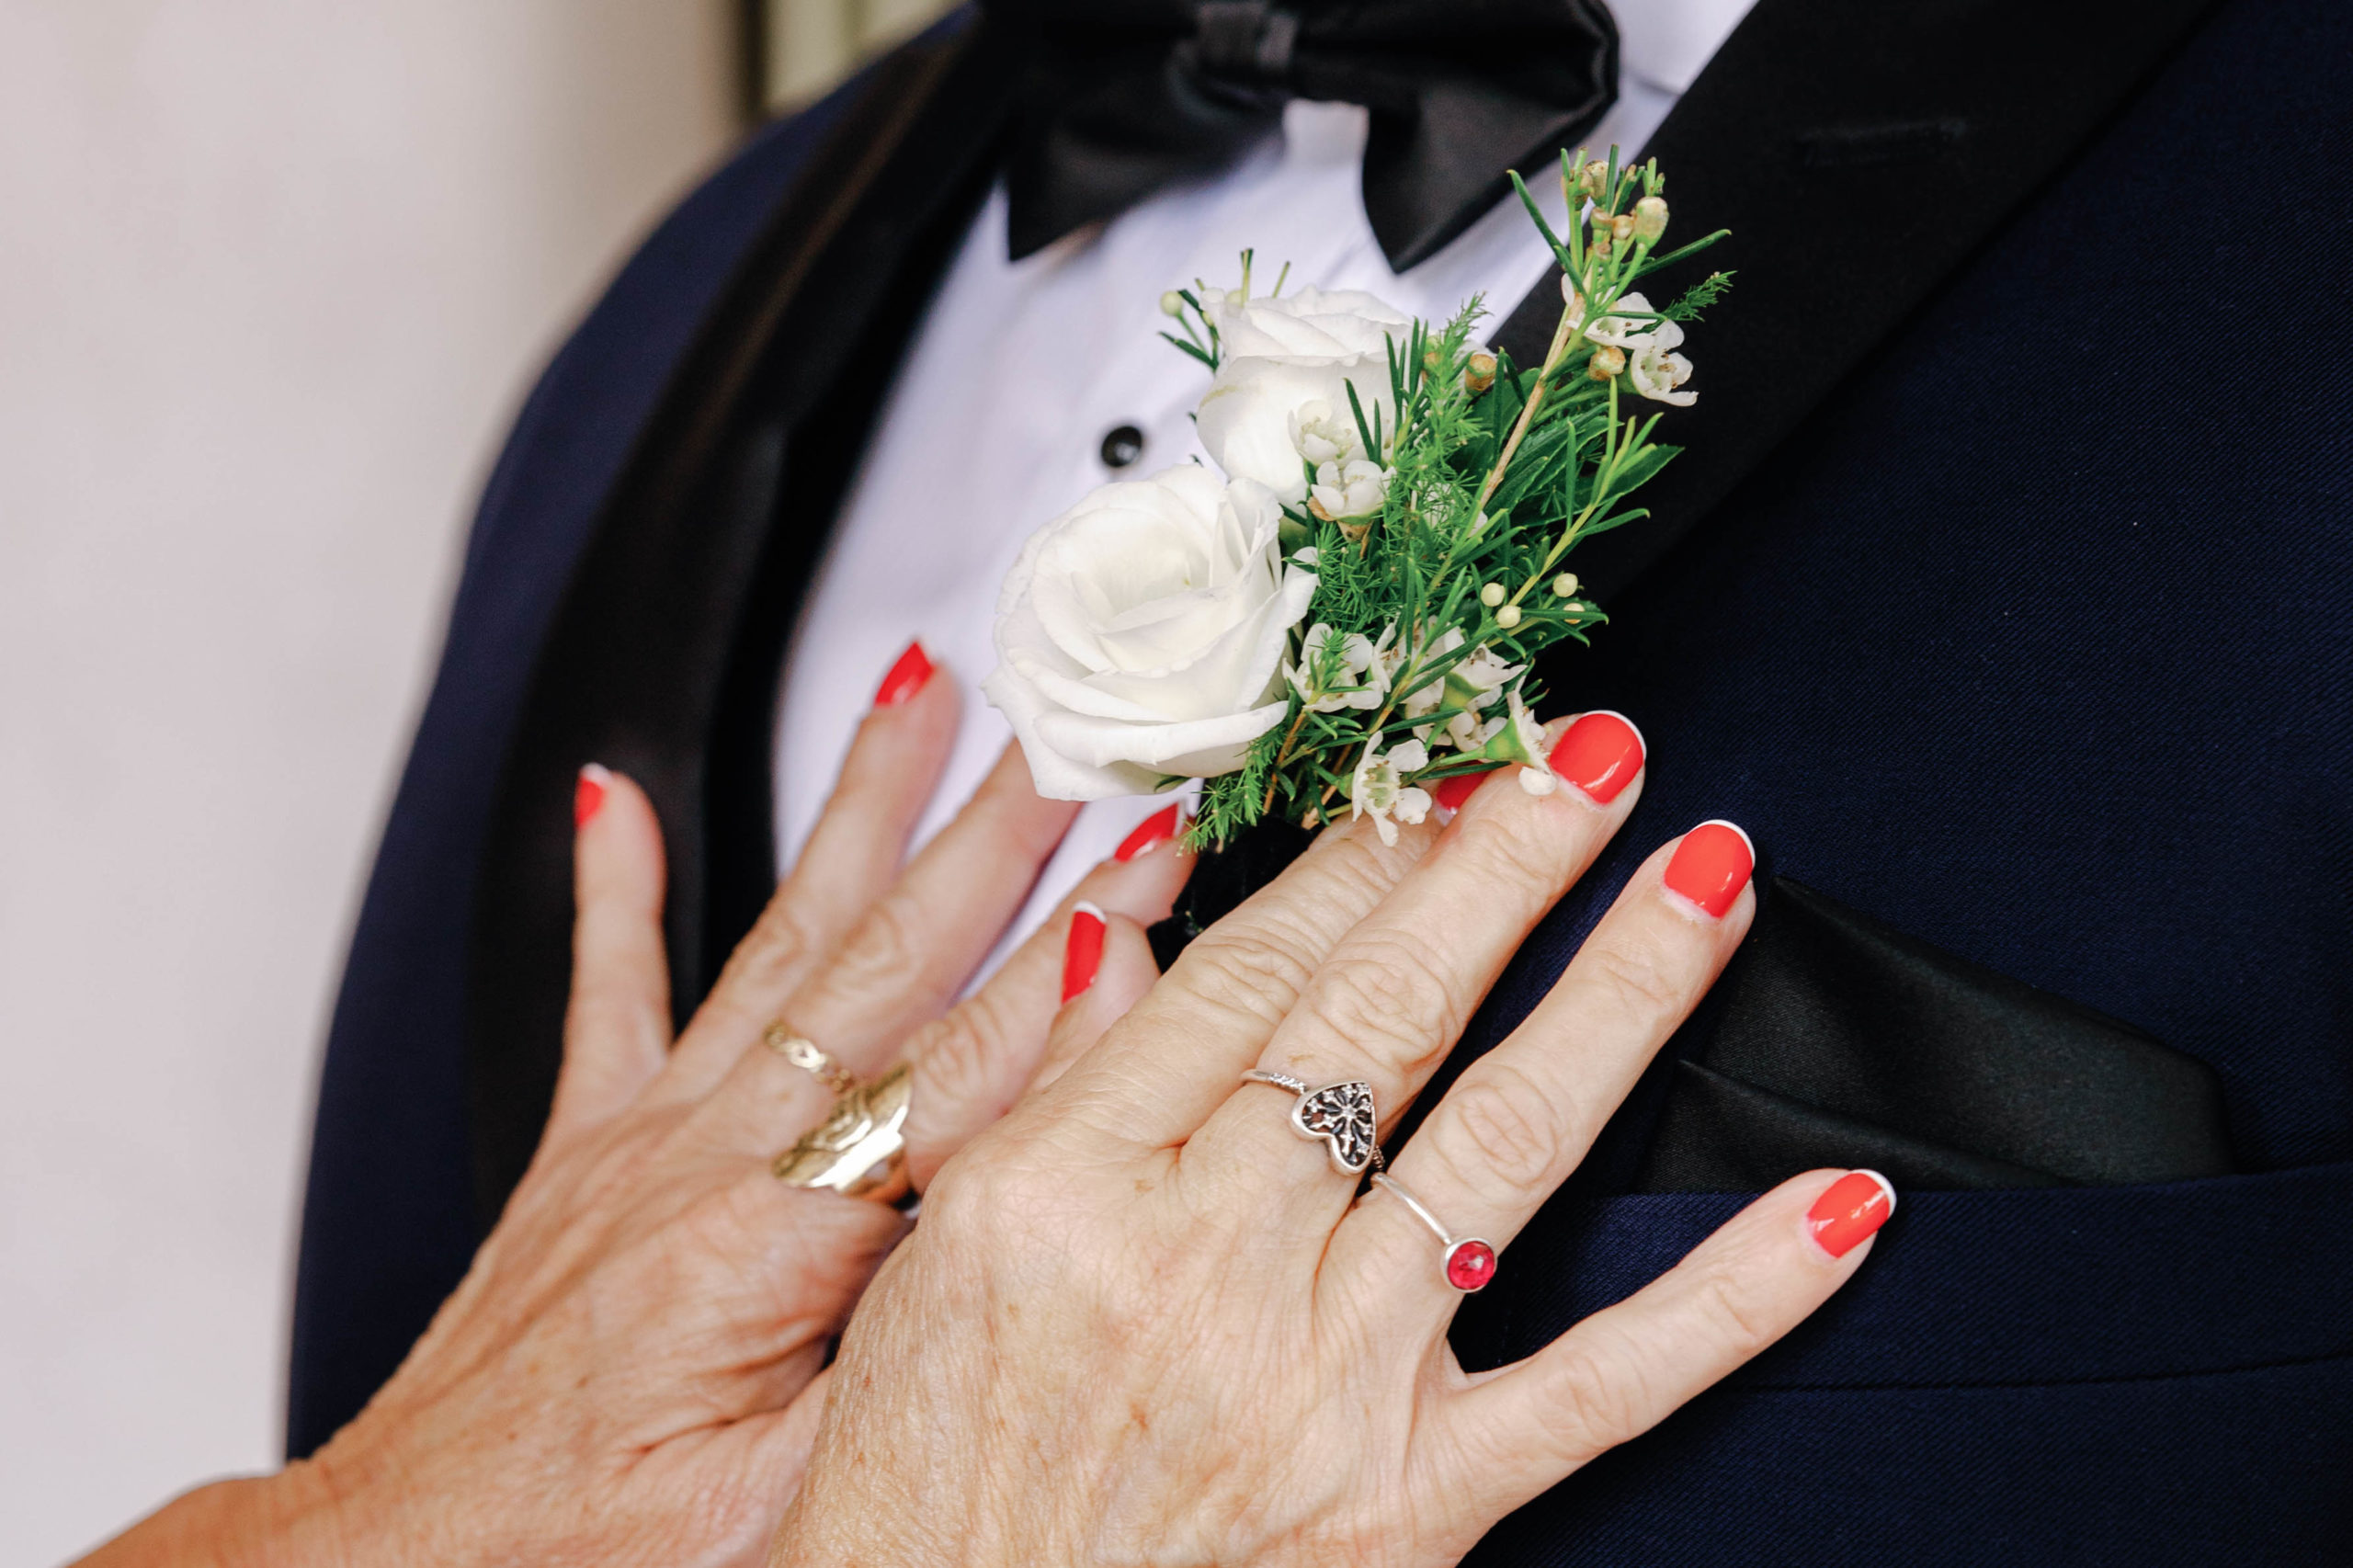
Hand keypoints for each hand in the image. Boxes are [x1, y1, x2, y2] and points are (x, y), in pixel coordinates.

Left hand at [77, 652, 1192, 1567]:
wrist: (410, 1552)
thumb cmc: (597, 1548)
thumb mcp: (799, 1490)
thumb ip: (913, 1343)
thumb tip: (1027, 1219)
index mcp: (782, 1240)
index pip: (969, 1067)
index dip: (1077, 958)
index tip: (1147, 856)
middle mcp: (713, 1152)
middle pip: (888, 962)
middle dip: (993, 838)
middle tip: (1071, 737)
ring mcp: (646, 1131)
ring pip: (781, 935)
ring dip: (861, 807)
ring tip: (915, 697)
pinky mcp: (586, 1142)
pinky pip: (607, 985)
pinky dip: (617, 883)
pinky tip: (619, 793)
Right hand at [774, 717, 1891, 1566]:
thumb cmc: (932, 1468)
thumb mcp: (942, 1245)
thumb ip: (1052, 1081)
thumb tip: (1136, 930)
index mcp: (1068, 1188)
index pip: (1249, 973)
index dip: (1357, 856)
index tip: (1430, 773)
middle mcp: (1200, 1265)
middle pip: (1383, 1018)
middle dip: (1503, 866)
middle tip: (1589, 753)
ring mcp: (1319, 1379)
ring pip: (1502, 1147)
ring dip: (1620, 996)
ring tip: (1707, 878)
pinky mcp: (1410, 1498)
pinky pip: (1598, 1384)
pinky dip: (1733, 1297)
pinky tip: (1836, 1208)